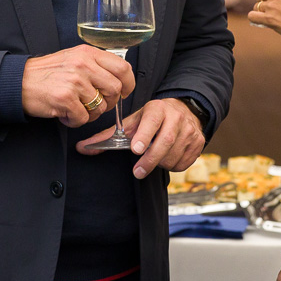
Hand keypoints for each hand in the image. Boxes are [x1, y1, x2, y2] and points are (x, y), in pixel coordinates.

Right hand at [21, 45, 134, 127]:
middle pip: (115, 89)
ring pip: (100, 107)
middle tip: (94, 104)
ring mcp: (74, 81)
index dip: (128, 84)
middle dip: (108, 103)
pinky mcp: (65, 98)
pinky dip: (76, 121)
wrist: (19, 81)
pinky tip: (66, 114)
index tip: (123, 92)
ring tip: (76, 109)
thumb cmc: (47, 73)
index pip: (122, 67)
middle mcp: (83, 64)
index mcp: (88, 53)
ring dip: (90, 114)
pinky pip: (83, 118)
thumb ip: (95, 65)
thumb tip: (118, 80)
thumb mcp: (73, 58)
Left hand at [76, 98, 203, 177]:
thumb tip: (81, 148)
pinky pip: (184, 162)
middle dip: (150, 159)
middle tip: (138, 171)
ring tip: (151, 161)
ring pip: (174, 154)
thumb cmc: (151, 119)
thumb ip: (108, 136)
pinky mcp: (199, 143)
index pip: (153, 120)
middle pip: (165, 141)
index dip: (145, 134)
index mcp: (158, 108)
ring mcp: (190, 130)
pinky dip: (173, 166)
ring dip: (160, 164)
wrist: (183, 111)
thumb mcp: (132, 122)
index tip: (136, 149)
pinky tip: (166, 159)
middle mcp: (176, 117)